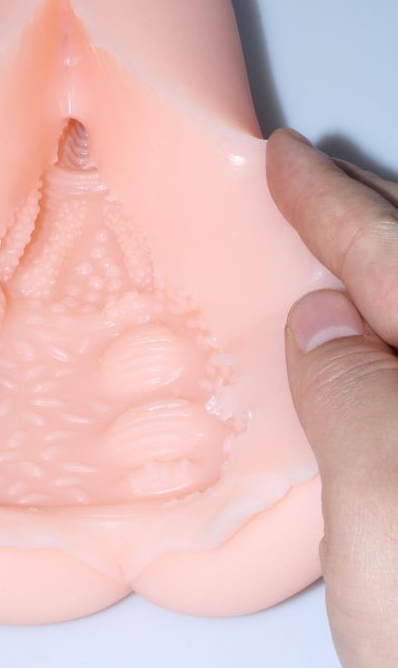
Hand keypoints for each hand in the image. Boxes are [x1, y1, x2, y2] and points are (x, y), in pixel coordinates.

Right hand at [267, 129, 397, 667]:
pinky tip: (348, 367)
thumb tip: (322, 319)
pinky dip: (377, 365)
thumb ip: (353, 395)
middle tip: (305, 187)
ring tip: (320, 256)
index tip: (279, 158)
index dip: (333, 208)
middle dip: (365, 232)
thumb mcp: (393, 509)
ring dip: (374, 292)